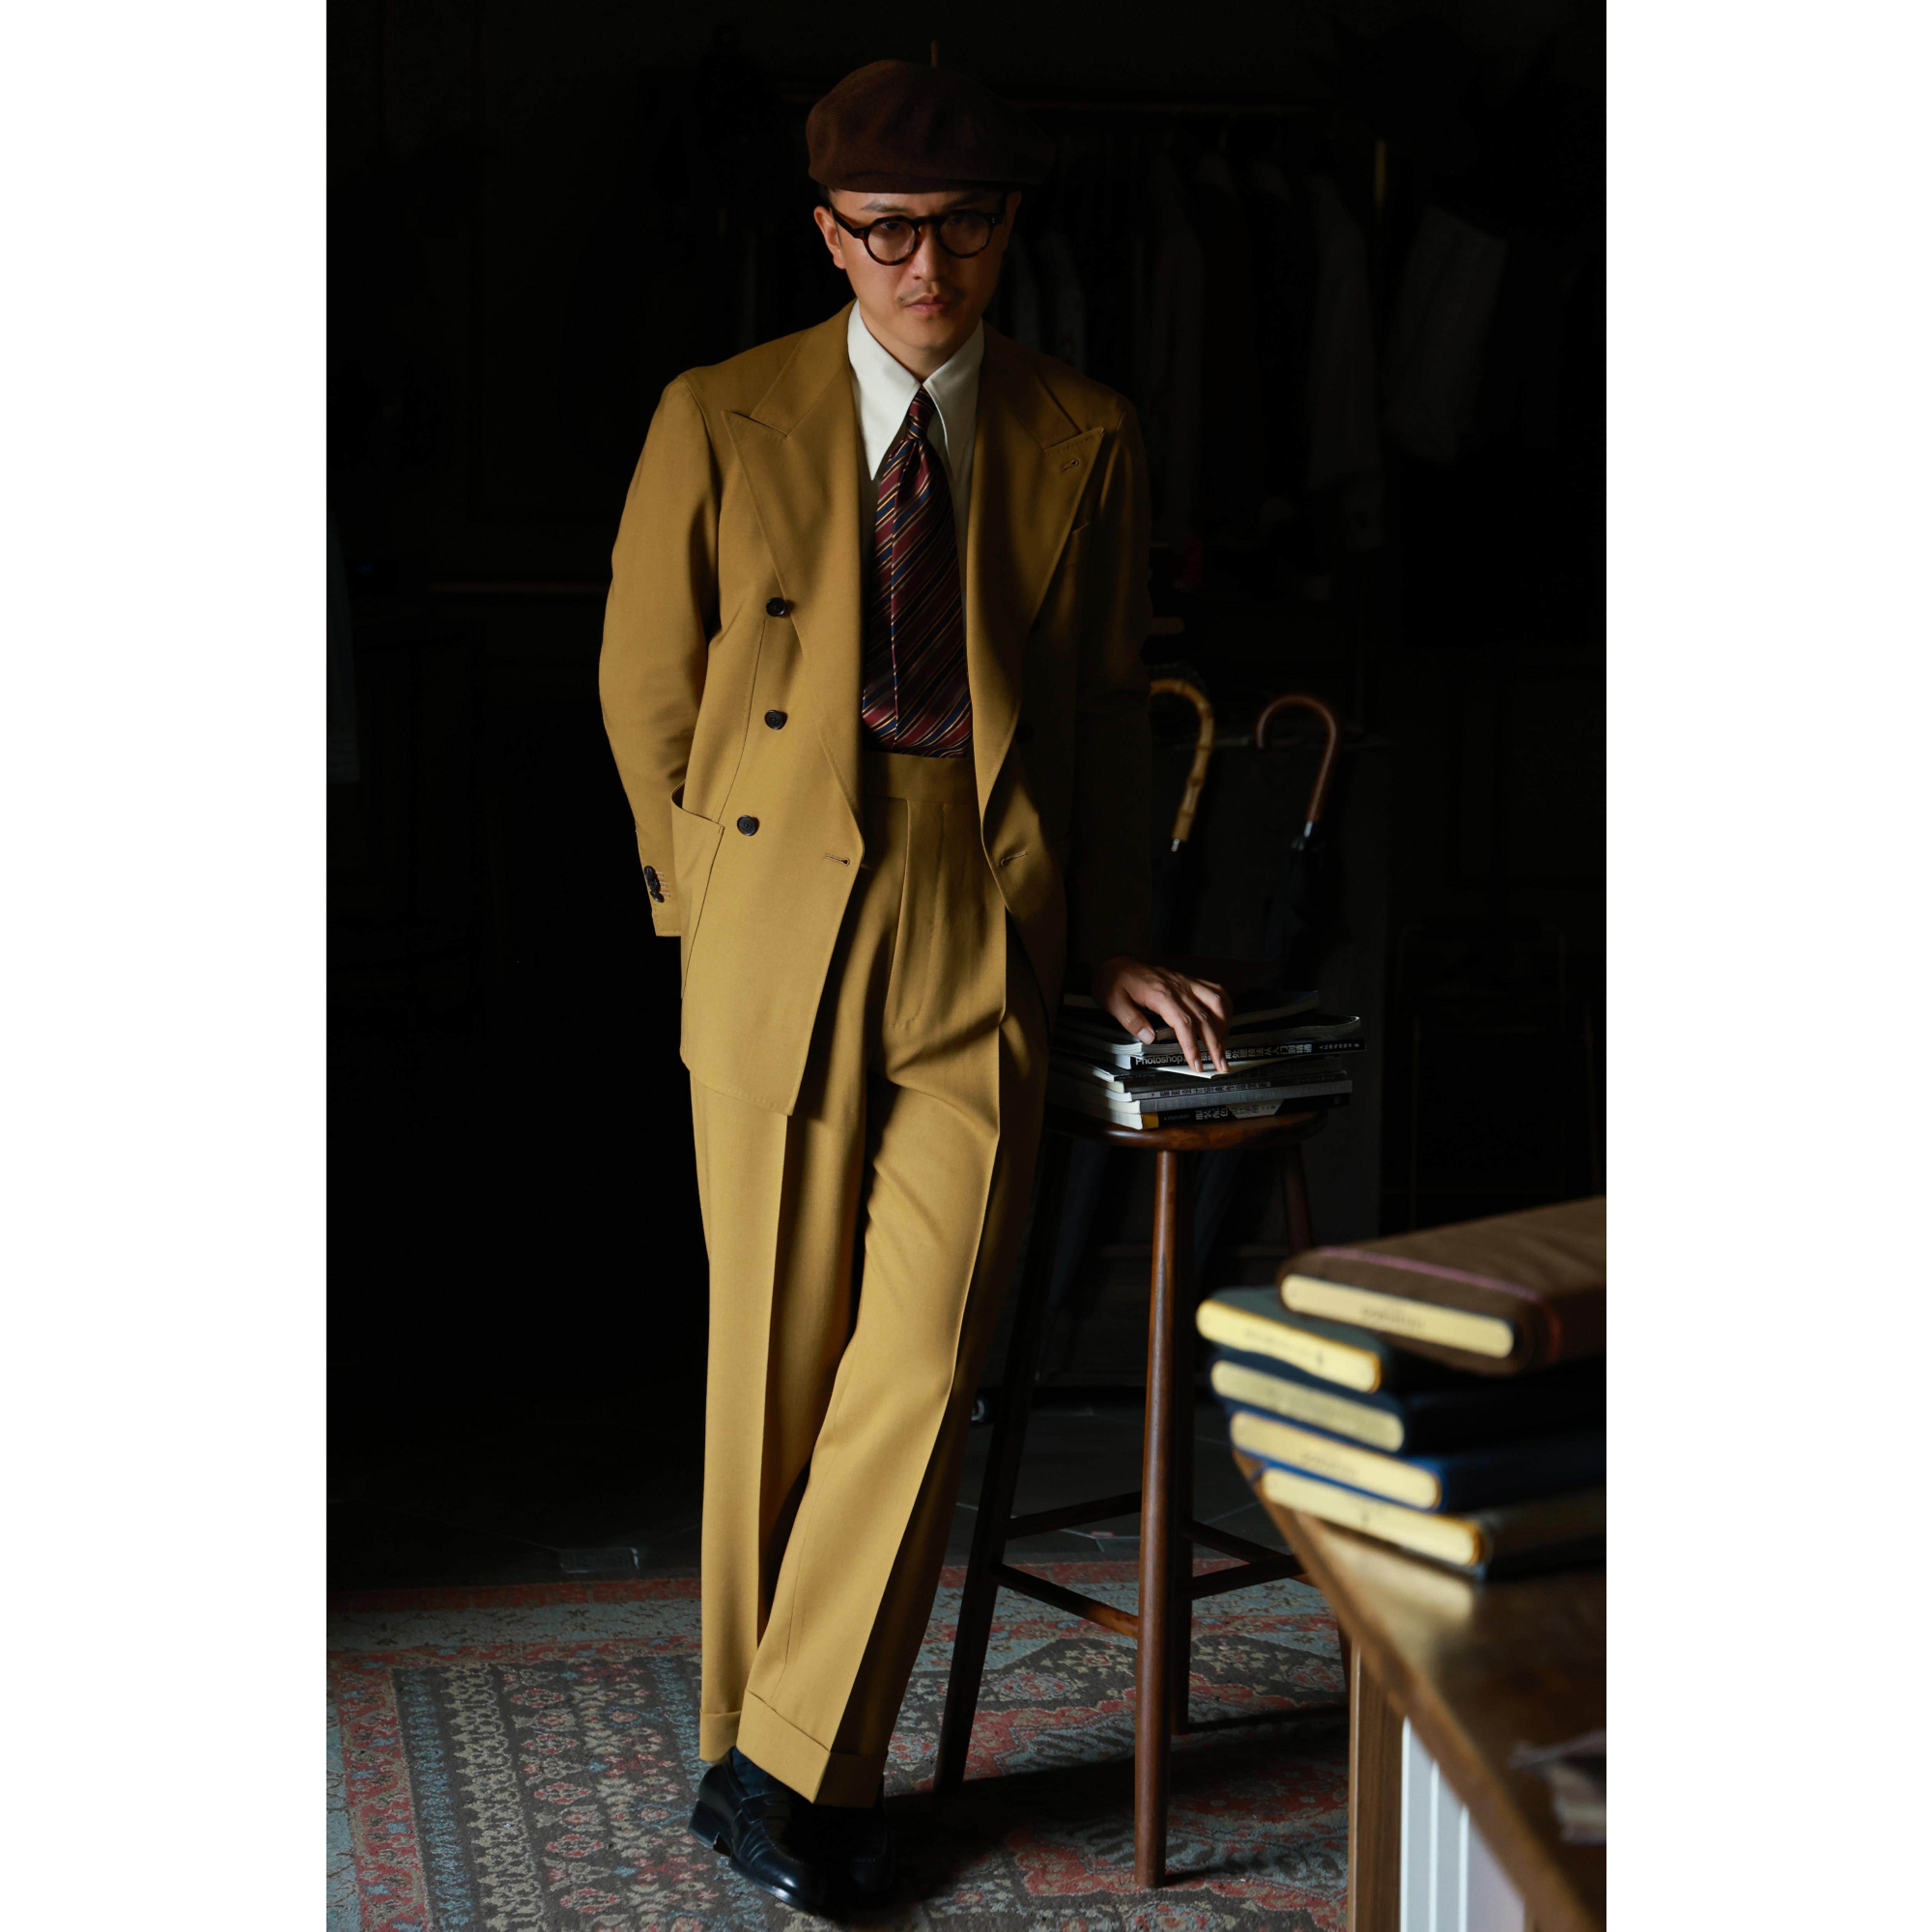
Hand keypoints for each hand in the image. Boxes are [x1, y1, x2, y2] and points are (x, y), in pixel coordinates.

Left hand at [1090, 956, 1229, 1073]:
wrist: (1117, 964)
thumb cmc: (1114, 983)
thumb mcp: (1114, 1003)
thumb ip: (1132, 1021)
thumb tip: (1149, 1037)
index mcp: (1160, 994)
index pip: (1183, 1023)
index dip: (1192, 1045)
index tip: (1197, 1063)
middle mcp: (1177, 987)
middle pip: (1205, 1017)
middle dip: (1215, 1043)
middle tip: (1220, 1064)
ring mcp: (1185, 983)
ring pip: (1216, 1002)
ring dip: (1224, 1025)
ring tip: (1224, 1044)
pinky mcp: (1188, 981)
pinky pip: (1214, 989)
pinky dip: (1224, 1005)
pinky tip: (1224, 1020)